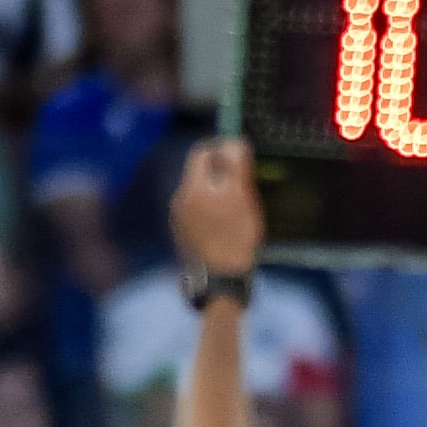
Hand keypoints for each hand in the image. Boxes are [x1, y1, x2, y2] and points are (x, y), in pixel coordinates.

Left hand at [170, 139, 261, 278]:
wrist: (220, 284)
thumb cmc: (234, 240)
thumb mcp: (241, 199)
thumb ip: (235, 168)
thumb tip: (233, 141)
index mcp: (193, 187)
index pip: (203, 152)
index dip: (223, 148)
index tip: (243, 156)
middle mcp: (180, 199)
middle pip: (200, 173)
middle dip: (222, 172)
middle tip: (246, 184)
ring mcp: (180, 220)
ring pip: (200, 194)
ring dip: (218, 194)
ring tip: (240, 209)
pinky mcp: (185, 237)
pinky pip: (199, 214)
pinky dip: (214, 213)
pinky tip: (228, 228)